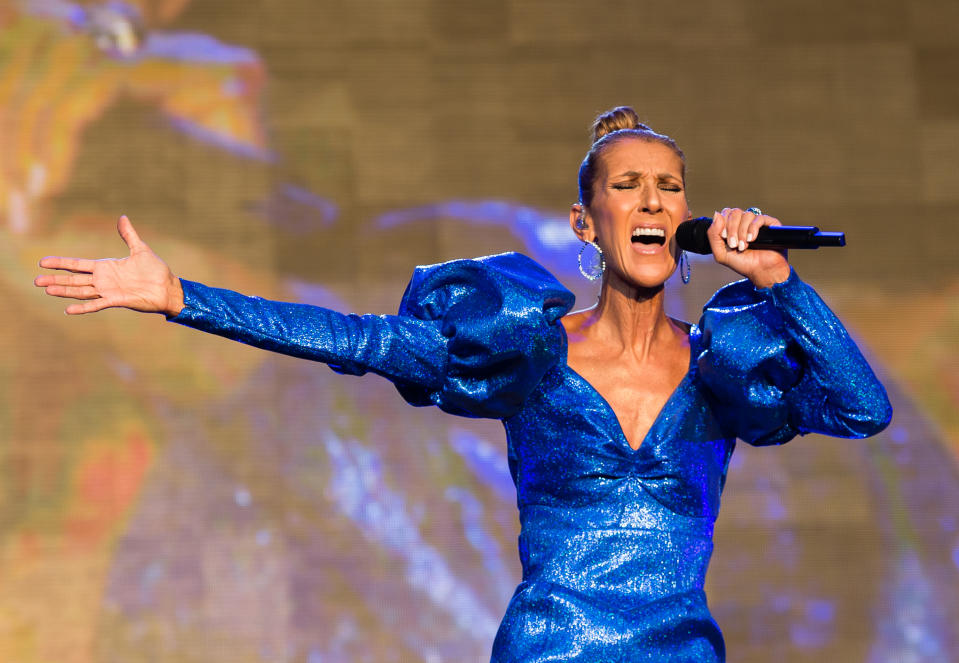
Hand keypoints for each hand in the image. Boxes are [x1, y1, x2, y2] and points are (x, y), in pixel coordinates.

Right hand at [34, 215, 183, 315]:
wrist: (167, 288)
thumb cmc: (155, 270)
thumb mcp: (140, 249)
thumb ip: (129, 235)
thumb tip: (122, 217)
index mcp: (106, 267)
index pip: (78, 264)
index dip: (61, 263)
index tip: (43, 262)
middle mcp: (104, 280)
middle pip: (74, 279)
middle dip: (56, 279)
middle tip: (36, 280)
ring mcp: (109, 291)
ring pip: (81, 291)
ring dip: (64, 291)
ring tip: (47, 290)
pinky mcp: (117, 300)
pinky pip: (97, 304)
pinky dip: (83, 307)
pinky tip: (68, 310)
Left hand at [706, 208, 791, 288]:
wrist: (762, 271)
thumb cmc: (743, 263)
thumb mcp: (721, 253)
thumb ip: (713, 234)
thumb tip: (717, 214)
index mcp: (733, 227)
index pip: (725, 213)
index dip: (723, 223)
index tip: (724, 238)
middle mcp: (745, 222)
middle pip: (735, 212)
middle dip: (732, 229)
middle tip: (733, 244)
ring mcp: (757, 222)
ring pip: (746, 215)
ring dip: (742, 232)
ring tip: (743, 246)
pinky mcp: (770, 224)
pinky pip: (759, 218)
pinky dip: (752, 229)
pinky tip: (752, 240)